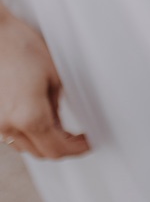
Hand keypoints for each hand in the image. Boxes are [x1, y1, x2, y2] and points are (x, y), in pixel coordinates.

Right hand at [0, 11, 89, 158]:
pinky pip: (12, 135)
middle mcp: (8, 126)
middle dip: (64, 148)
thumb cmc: (23, 48)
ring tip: (64, 131)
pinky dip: (29, 134)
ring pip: (25, 147)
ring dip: (45, 143)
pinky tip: (42, 123)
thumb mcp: (55, 78)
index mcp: (29, 117)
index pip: (58, 148)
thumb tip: (63, 125)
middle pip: (41, 153)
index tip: (88, 143)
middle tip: (81, 139)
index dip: (77, 149)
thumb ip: (58, 107)